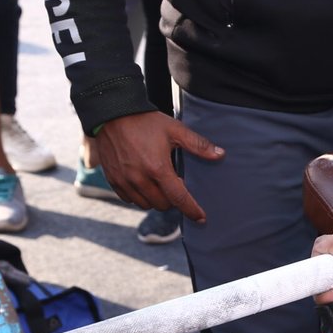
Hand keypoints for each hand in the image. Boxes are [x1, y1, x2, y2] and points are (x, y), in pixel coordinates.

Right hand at [94, 111, 225, 220]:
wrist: (112, 114)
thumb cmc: (146, 121)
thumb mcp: (175, 130)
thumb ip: (198, 145)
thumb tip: (220, 154)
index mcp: (158, 168)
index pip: (179, 198)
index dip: (192, 210)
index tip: (201, 218)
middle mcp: (139, 179)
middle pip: (162, 204)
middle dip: (172, 199)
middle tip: (175, 184)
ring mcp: (124, 181)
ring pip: (145, 205)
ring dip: (156, 199)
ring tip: (159, 183)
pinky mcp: (113, 180)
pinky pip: (129, 199)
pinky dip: (139, 196)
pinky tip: (144, 183)